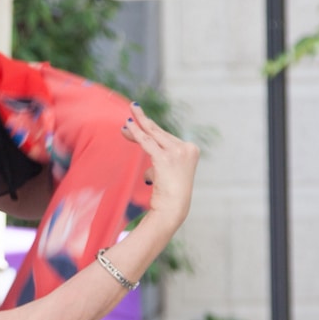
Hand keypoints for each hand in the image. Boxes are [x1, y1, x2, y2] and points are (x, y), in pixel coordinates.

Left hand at [122, 106, 198, 226]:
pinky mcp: (165, 158)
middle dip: (143, 123)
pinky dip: (136, 133)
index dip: (150, 130)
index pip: (167, 136)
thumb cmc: (170, 197)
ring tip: (129, 113)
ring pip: (153, 134)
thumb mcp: (167, 177)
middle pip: (159, 132)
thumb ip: (160, 168)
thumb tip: (147, 172)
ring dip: (138, 124)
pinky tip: (128, 126)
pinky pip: (146, 142)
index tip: (137, 125)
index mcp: (191, 150)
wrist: (173, 209)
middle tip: (132, 110)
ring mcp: (177, 152)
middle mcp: (186, 148)